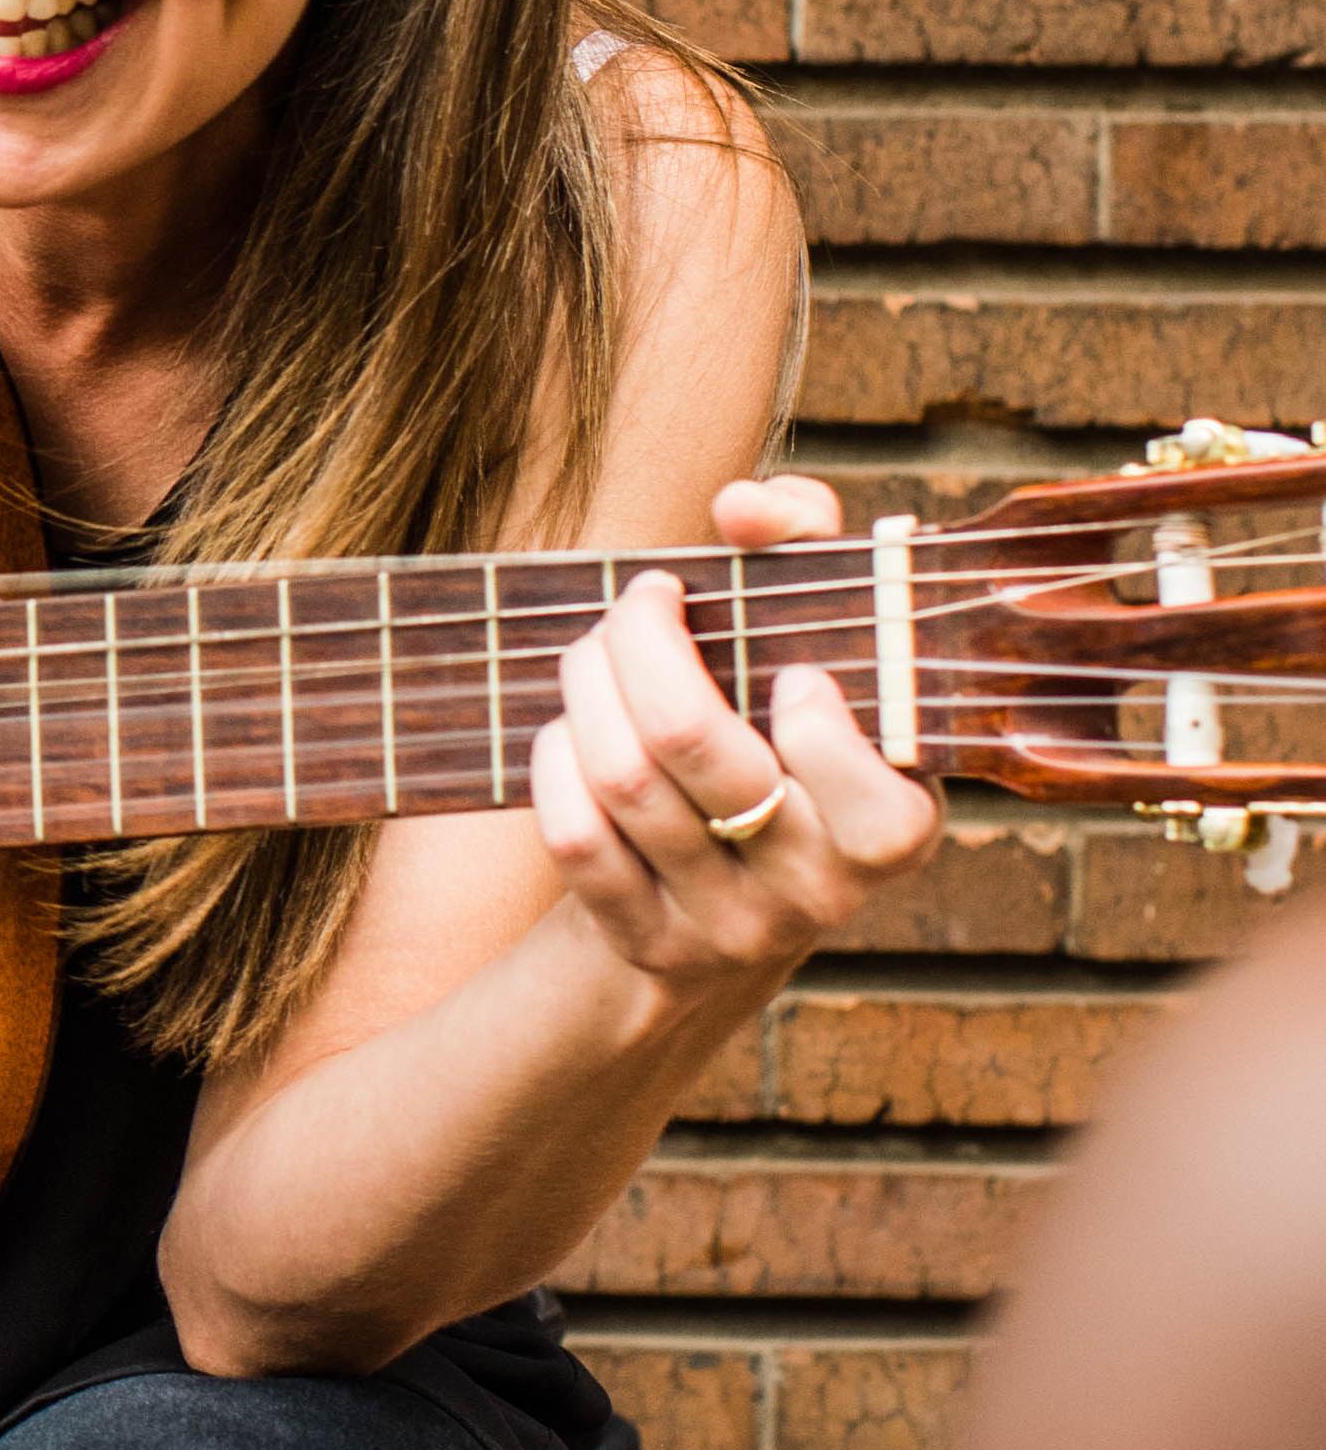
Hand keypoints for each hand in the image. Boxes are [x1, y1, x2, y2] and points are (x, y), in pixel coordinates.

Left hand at [529, 473, 940, 987]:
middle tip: (640, 602)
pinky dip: (556, 760)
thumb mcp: (820, 648)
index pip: (846, 767)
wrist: (730, 905)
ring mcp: (728, 926)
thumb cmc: (780, 733)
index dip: (808, 707)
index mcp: (893, 823)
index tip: (783, 665)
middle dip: (639, 641)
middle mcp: (818, 888)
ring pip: (621, 779)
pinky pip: (575, 836)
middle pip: (689, 740)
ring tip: (595, 652)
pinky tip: (571, 732)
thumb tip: (743, 505)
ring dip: (586, 685)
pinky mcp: (647, 945)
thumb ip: (805, 545)